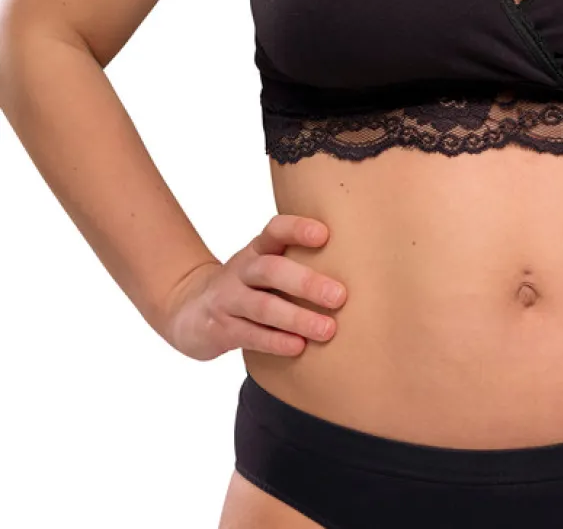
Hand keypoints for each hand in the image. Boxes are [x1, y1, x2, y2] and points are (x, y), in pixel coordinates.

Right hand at [160, 214, 347, 361]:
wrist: (189, 310)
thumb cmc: (247, 285)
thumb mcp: (264, 266)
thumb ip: (297, 262)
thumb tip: (360, 263)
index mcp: (257, 250)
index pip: (274, 230)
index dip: (297, 229)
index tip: (324, 234)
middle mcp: (241, 270)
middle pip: (271, 270)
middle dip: (306, 282)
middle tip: (340, 296)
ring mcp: (228, 299)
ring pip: (262, 306)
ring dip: (297, 318)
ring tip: (328, 329)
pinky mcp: (221, 328)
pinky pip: (250, 334)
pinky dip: (276, 341)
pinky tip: (299, 347)